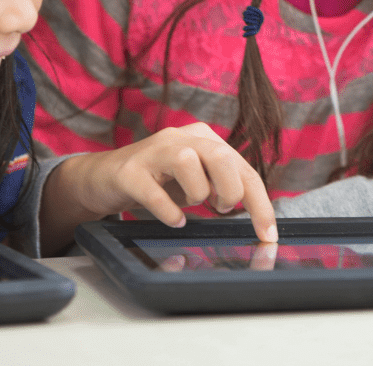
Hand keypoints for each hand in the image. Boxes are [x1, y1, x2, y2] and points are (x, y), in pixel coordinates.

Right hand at [39, 123, 277, 254]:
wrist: (103, 177)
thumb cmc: (157, 181)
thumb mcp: (195, 181)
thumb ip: (221, 187)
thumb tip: (255, 214)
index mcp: (204, 138)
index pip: (243, 167)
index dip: (260, 203)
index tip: (269, 234)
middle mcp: (181, 138)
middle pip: (220, 155)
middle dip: (230, 189)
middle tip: (221, 208)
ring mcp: (153, 152)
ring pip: (187, 161)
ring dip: (197, 192)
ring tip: (193, 206)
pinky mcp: (129, 171)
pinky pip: (152, 190)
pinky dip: (168, 210)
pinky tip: (175, 220)